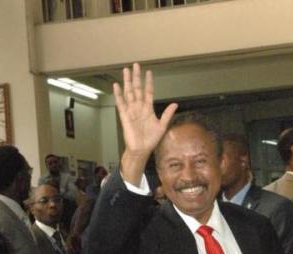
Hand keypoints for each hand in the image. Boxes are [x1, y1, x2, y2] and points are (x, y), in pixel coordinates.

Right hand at [114, 63, 177, 183]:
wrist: (141, 150)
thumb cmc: (151, 140)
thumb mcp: (162, 126)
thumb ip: (167, 114)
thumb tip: (175, 104)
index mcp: (148, 109)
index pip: (148, 92)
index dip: (149, 82)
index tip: (149, 72)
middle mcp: (139, 107)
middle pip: (137, 88)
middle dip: (136, 77)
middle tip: (136, 65)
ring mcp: (131, 110)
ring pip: (129, 92)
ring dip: (127, 81)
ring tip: (126, 70)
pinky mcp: (125, 116)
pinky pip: (121, 103)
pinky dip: (118, 94)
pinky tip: (116, 85)